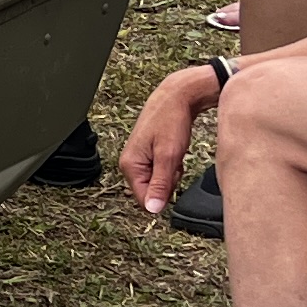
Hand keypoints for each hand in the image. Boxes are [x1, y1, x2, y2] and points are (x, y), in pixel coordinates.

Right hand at [120, 65, 221, 215]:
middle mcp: (130, 163)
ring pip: (159, 182)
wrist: (177, 96)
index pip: (144, 200)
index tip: (173, 176)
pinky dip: (172, 165)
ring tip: (174, 153)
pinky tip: (174, 150)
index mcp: (130, 165)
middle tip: (174, 161)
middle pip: (151, 191)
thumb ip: (160, 184)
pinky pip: (162, 171)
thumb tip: (153, 209)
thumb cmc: (171, 121)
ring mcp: (138, 158)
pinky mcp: (148, 154)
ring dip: (172, 173)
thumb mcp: (169, 156)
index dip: (163, 194)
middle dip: (168, 182)